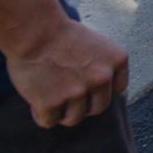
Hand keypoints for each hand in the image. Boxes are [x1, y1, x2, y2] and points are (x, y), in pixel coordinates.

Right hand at [5, 16, 127, 127]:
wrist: (35, 32)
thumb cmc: (61, 35)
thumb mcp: (97, 45)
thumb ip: (102, 66)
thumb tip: (99, 91)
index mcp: (117, 61)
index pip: (116, 90)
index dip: (99, 90)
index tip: (86, 86)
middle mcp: (102, 78)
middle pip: (97, 109)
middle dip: (82, 106)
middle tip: (66, 96)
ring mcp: (78, 92)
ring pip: (73, 119)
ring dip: (61, 112)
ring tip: (50, 96)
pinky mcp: (52, 104)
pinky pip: (49, 121)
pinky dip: (41, 114)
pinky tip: (36, 101)